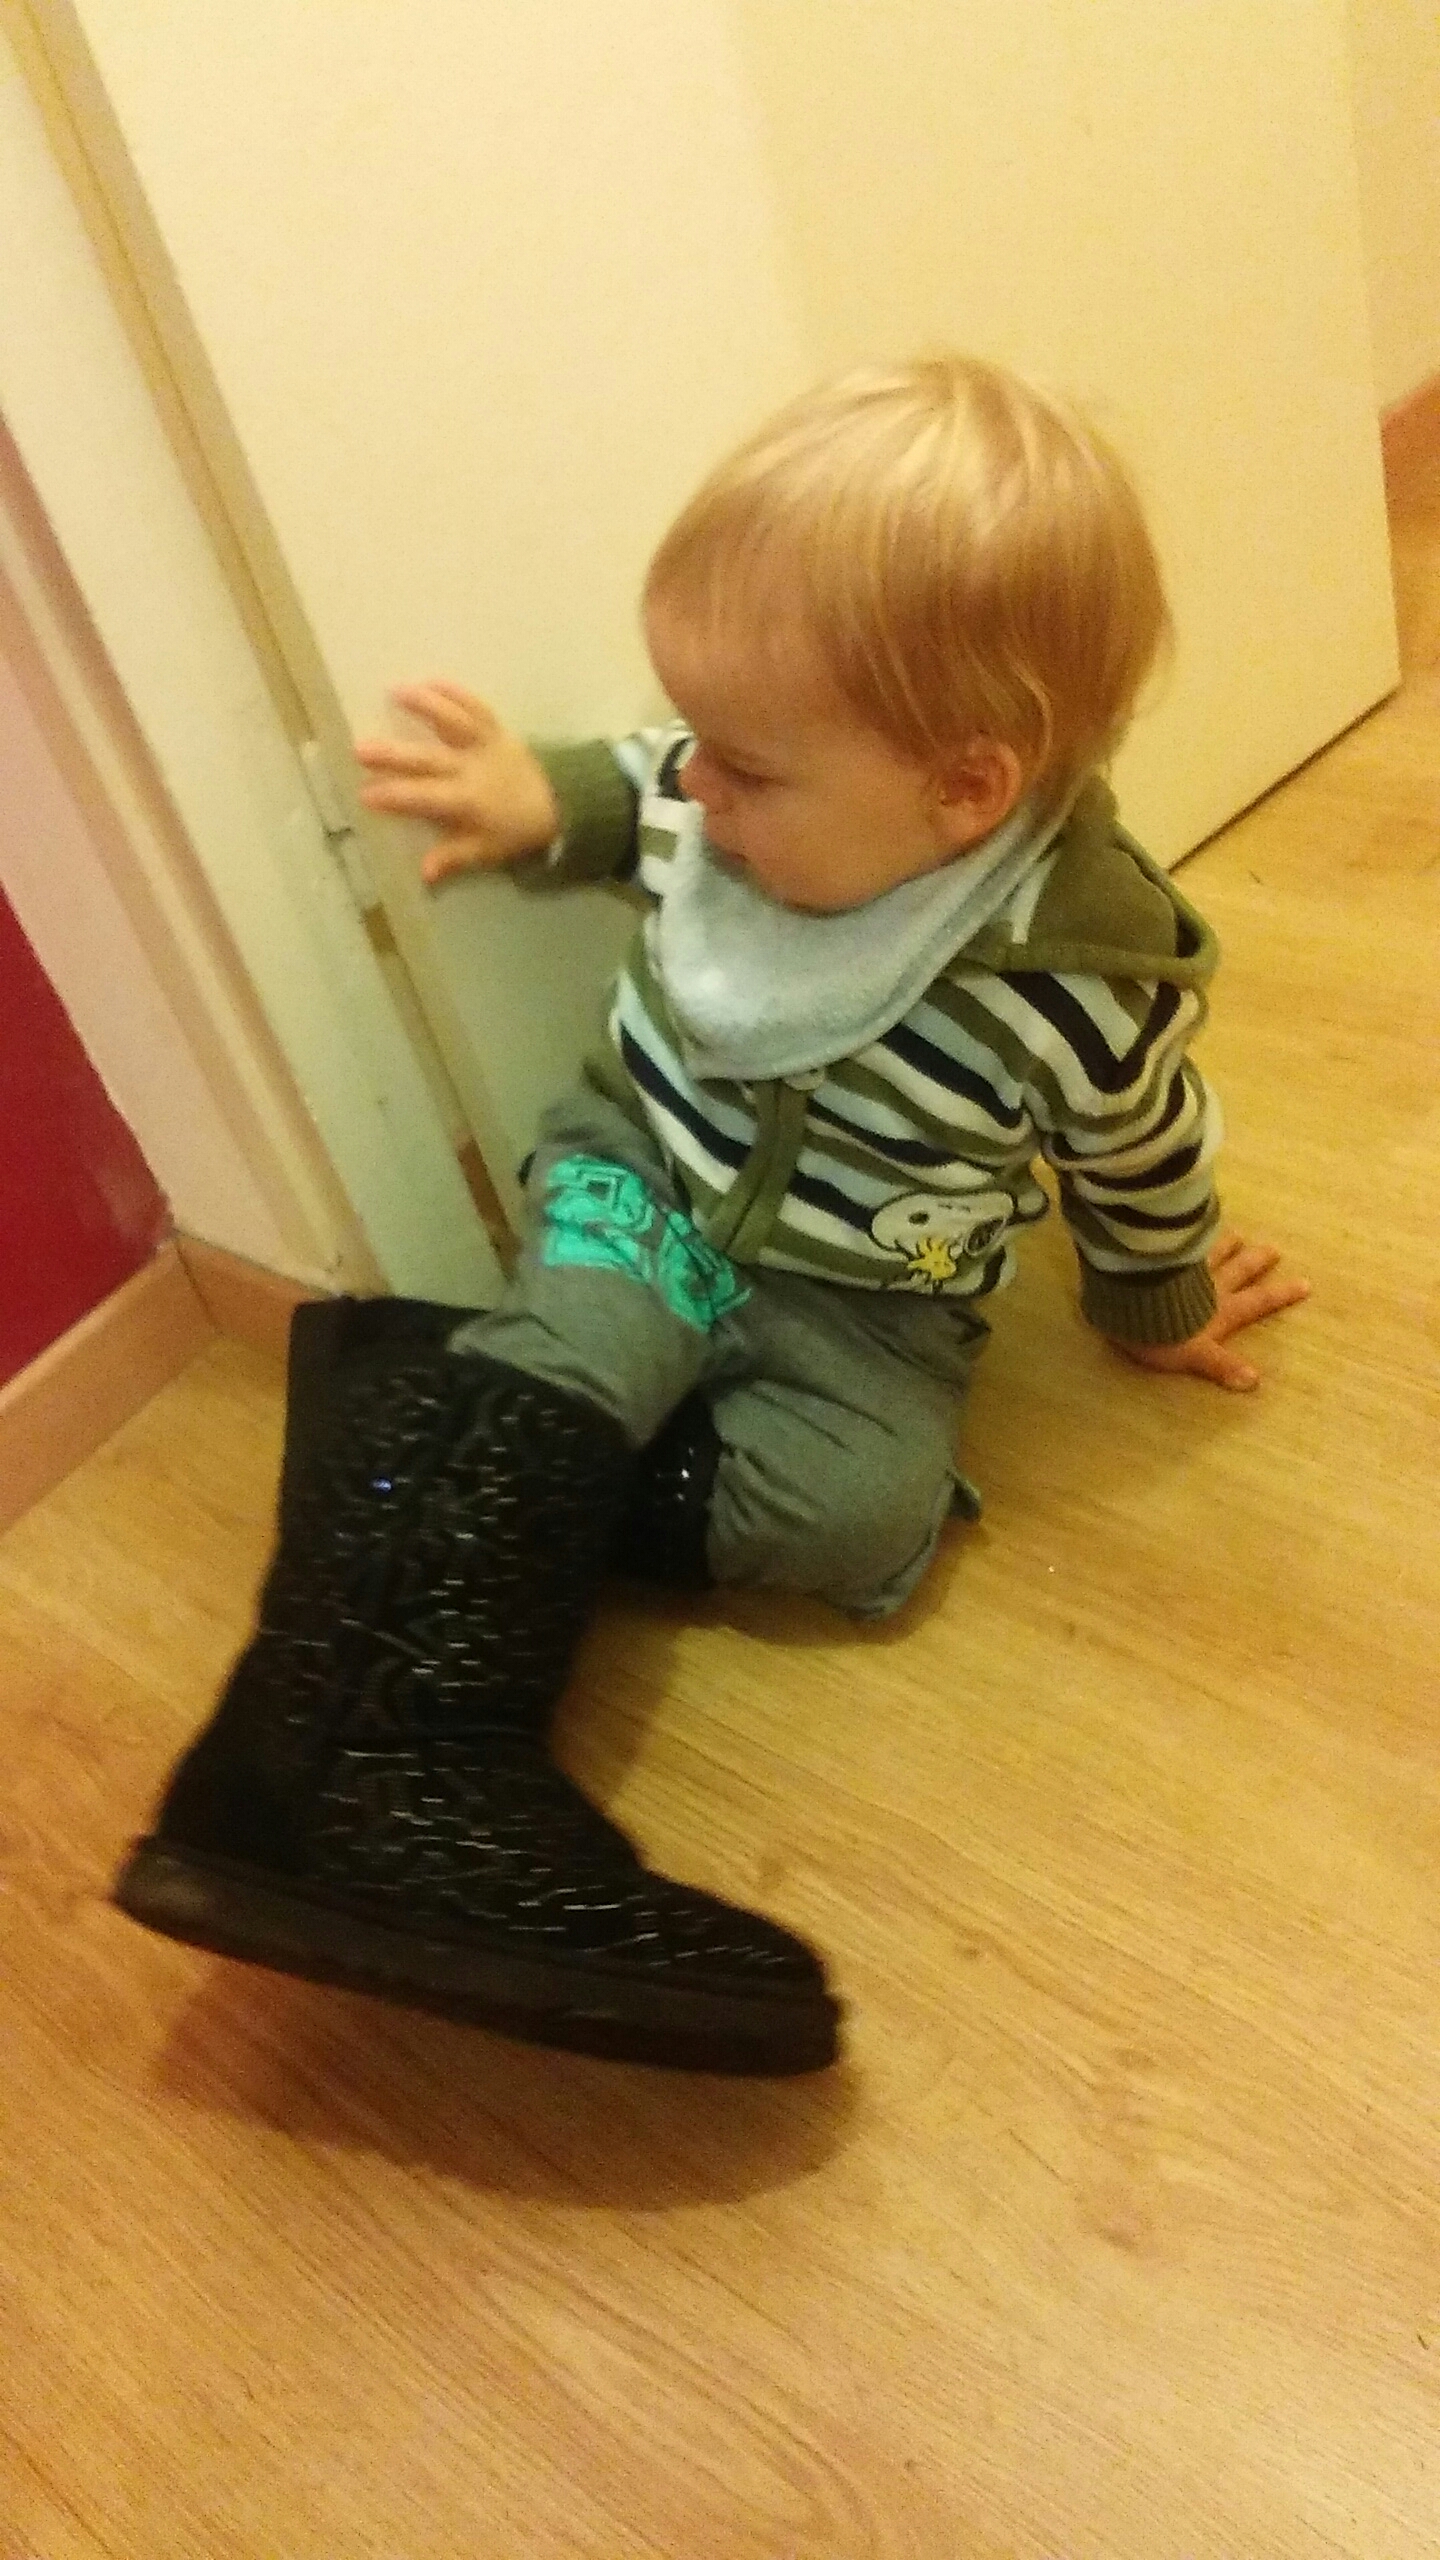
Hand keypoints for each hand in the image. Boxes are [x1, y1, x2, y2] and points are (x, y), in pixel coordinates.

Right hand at [353, 681, 559, 885]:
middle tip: (360, 748)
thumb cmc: (516, 830)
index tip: (364, 794)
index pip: (423, 797)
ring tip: (395, 692)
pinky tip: (431, 680)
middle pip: (427, 759)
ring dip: (424, 705)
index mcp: (466, 800)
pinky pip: (476, 707)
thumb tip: (424, 874)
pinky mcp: (496, 729)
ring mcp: (484, 744)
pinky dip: (455, 692)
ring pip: (453, 721)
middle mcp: (471, 768)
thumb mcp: (486, 850)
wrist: (560, 803)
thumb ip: (453, 858)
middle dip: (393, 754)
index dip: (393, 796)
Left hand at [1112, 1232, 1310, 1392]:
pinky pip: (1180, 1242)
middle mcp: (1209, 1284)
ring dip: (1225, 1242)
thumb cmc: (1161, 1334)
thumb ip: (1221, 1365)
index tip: (1305, 1283)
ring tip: (1237, 1233)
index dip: (1280, 1294)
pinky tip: (1186, 1224)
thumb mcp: (1193, 1356)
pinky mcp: (1161, 1257)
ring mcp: (1185, 1267)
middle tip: (1274, 1249)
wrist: (1129, 1302)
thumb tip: (1253, 1381)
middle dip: (1257, 1260)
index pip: (1257, 1301)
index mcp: (1220, 1309)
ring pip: (1211, 1251)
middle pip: (1239, 1269)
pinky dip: (1188, 1233)